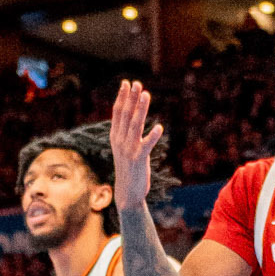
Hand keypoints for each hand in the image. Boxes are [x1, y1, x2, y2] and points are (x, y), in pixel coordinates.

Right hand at [110, 79, 163, 213]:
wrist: (127, 192)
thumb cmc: (128, 168)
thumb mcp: (123, 147)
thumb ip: (125, 132)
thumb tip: (130, 115)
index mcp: (115, 136)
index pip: (118, 112)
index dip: (122, 97)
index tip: (127, 83)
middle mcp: (120, 140)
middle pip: (126, 115)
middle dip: (132, 98)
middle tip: (137, 83)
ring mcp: (128, 149)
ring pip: (135, 125)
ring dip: (141, 109)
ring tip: (146, 95)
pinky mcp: (139, 159)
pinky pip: (146, 145)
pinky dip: (152, 136)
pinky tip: (159, 127)